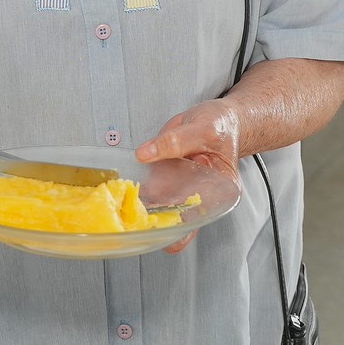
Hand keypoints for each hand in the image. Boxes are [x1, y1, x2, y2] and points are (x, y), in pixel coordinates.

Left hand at [137, 100, 241, 253]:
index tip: (160, 227)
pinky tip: (123, 190)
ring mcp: (179, 185)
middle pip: (176, 216)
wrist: (214, 116)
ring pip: (158, 203)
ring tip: (125, 208)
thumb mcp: (203, 130)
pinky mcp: (164, 174)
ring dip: (141, 207)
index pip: (199, 216)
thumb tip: (146, 153)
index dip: (179, 227)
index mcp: (218, 190)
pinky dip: (135, 188)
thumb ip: (176, 141)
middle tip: (136, 220)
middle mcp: (197, 193)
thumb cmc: (220, 125)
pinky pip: (149, 184)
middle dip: (154, 220)